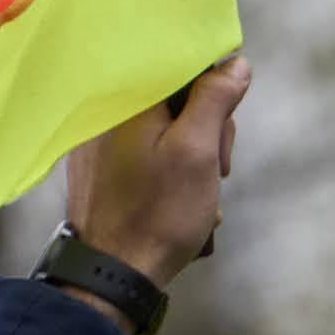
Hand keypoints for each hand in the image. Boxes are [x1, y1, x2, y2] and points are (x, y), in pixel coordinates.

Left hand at [60, 52, 249, 290]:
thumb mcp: (199, 151)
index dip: (214, 91)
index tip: (223, 127)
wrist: (112, 270)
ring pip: (165, 125)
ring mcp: (99, 139)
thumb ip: (214, 100)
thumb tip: (235, 63)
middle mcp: (107, 111)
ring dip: (193, 153)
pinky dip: (168, 167)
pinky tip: (176, 197)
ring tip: (198, 191)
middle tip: (215, 169)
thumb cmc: (158, 212)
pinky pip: (145, 148)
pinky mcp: (98, 163)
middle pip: (176, 98)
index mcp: (129, 100)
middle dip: (207, 129)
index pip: (181, 66)